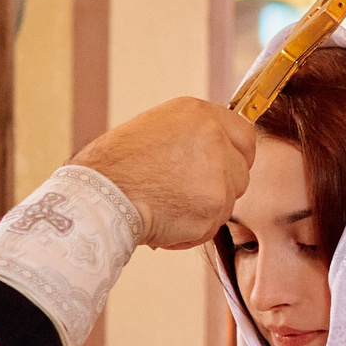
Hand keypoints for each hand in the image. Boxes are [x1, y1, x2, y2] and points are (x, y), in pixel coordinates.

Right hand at [70, 98, 255, 251]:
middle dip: (220, 188)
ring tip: (167, 206)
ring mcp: (218, 174)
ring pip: (228, 202)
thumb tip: (215, 151)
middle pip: (241, 172)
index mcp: (199, 114)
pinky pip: (211, 226)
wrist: (100, 196)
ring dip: (204, 211)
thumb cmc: (116, 166)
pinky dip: (191, 231)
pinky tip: (164, 221)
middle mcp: (214, 138)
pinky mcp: (213, 207)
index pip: (245, 135)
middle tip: (185, 194)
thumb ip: (192, 137)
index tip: (224, 168)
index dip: (236, 156)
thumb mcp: (156, 129)